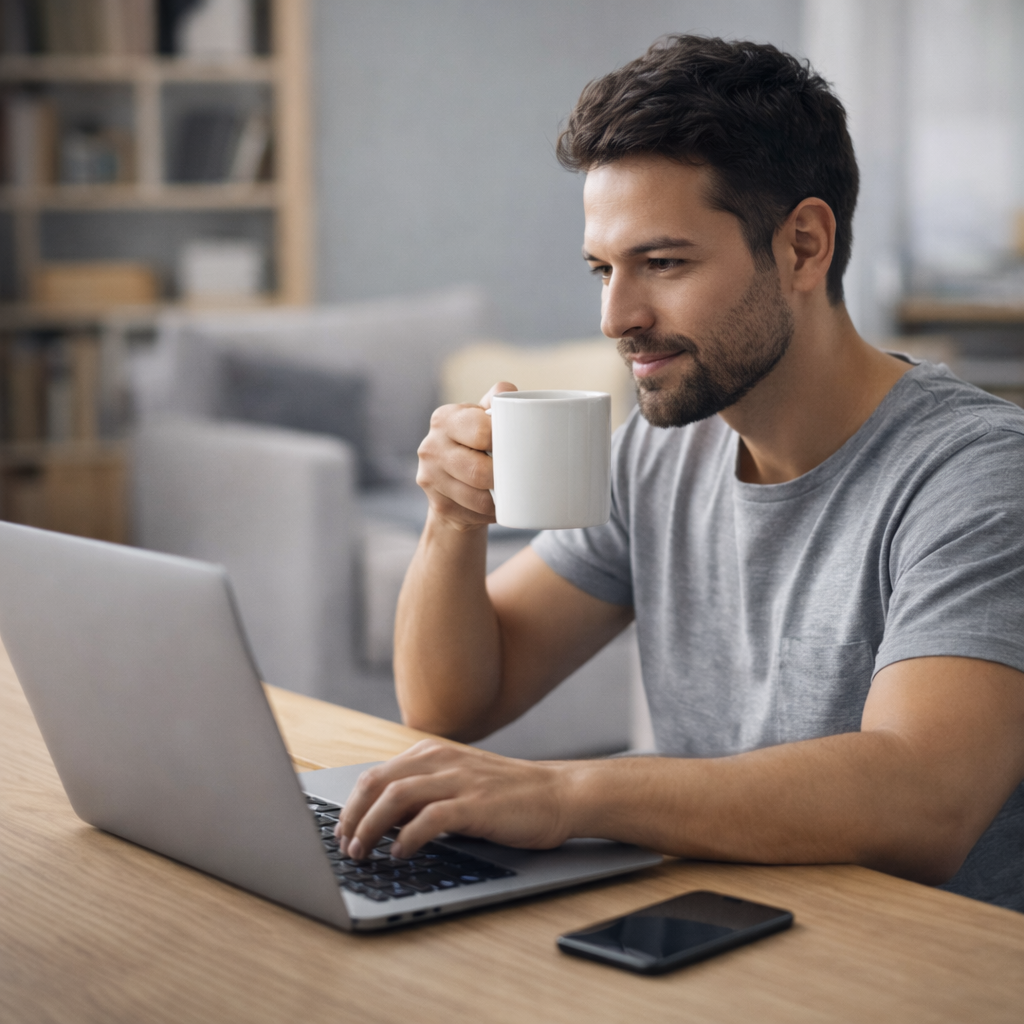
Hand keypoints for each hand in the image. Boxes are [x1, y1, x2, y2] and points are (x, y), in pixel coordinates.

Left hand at [334, 739, 571, 859]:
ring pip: (396, 797)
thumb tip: (379, 822)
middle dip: (353, 817)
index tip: (341, 832)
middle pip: (377, 783)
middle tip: (345, 846)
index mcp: (432, 754)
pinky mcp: (476, 804)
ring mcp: (459, 780)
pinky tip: (400, 853)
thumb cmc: (506, 796)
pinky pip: (430, 818)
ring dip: (371, 827)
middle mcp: (441, 760)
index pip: (375, 775)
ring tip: (363, 852)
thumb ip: (421, 795)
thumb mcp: (456, 784)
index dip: (351, 806)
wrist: (557, 794)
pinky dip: (408, 837)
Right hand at [416, 381, 517, 529]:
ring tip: (513, 494)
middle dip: (502, 477)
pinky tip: (499, 507)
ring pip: (476, 498)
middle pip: (477, 470)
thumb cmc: (476, 442)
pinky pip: (473, 514)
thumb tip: (509, 393)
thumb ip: (498, 400)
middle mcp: (430, 447)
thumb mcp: (483, 417)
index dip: (504, 441)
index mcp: (444, 419)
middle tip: (519, 476)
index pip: (480, 431)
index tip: (519, 446)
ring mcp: (430, 478)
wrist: (452, 481)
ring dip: (499, 500)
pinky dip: (491, 513)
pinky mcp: (437, 505)